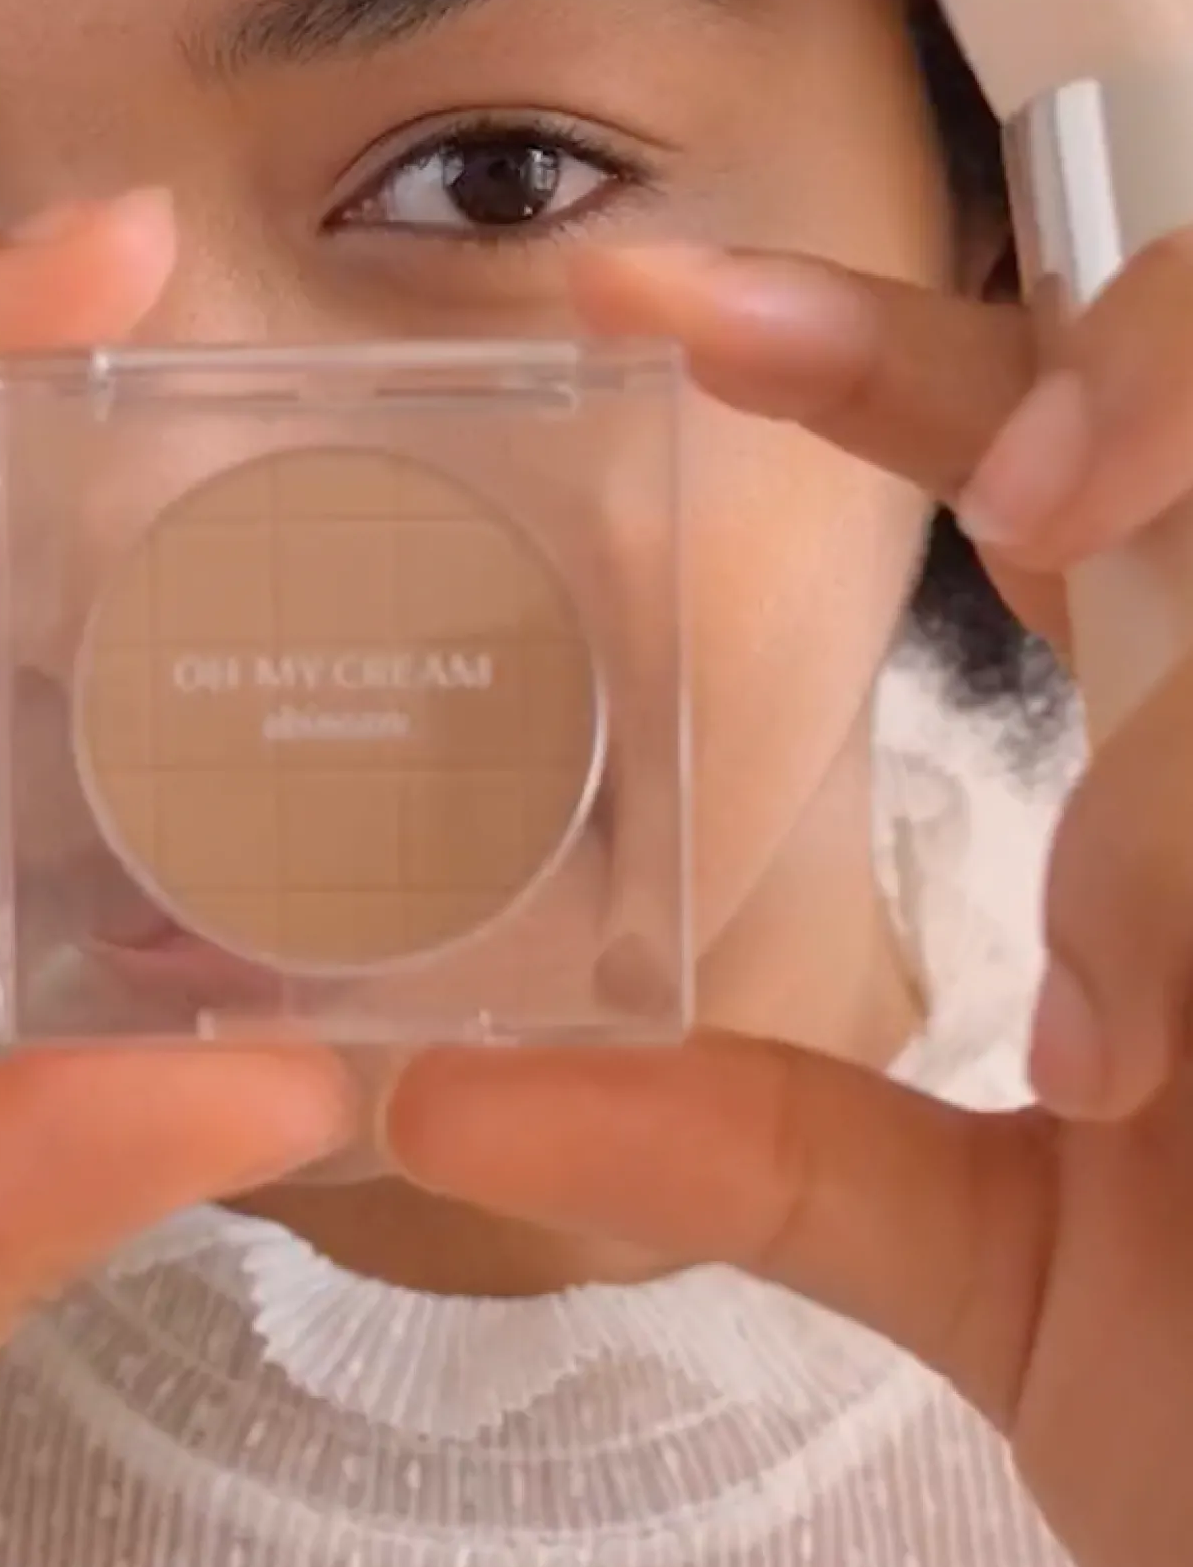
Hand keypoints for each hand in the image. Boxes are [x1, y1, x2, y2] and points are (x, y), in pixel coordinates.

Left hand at [385, 232, 1192, 1566]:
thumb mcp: (998, 1268)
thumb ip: (754, 1152)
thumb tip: (446, 1091)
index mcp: (1172, 778)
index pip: (1033, 453)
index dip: (859, 344)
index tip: (640, 297)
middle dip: (1126, 398)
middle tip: (1028, 507)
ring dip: (1177, 801)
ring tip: (1124, 1052)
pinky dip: (1191, 886)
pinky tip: (1167, 1072)